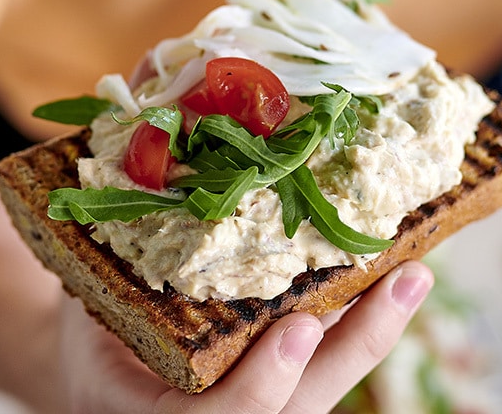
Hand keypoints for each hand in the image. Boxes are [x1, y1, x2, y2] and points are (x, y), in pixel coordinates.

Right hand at [59, 260, 432, 413]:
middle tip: (405, 282)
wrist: (108, 382)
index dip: (262, 383)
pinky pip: (325, 363)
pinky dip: (360, 319)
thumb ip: (111, 245)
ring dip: (373, 328)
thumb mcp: (87, 309)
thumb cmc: (94, 343)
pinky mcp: (282, 387)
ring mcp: (256, 405)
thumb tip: (137, 117)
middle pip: (299, 407)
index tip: (298, 329)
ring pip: (324, 384)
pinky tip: (392, 272)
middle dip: (357, 347)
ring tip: (413, 272)